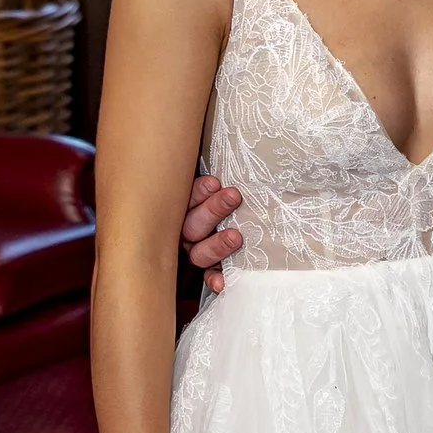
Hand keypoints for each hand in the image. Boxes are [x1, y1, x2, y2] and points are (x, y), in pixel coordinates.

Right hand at [182, 171, 242, 287]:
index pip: (185, 199)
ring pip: (199, 252)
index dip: (197, 192)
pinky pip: (208, 277)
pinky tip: (221, 282)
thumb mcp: (222, 183)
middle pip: (192, 225)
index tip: (215, 183)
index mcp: (186, 207)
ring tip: (236, 236)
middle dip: (212, 210)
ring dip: (216, 245)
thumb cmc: (232, 193)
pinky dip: (214, 279)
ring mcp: (197, 251)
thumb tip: (234, 150)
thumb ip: (218, 177)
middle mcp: (187, 230)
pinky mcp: (210, 269)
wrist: (247, 224)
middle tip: (234, 196)